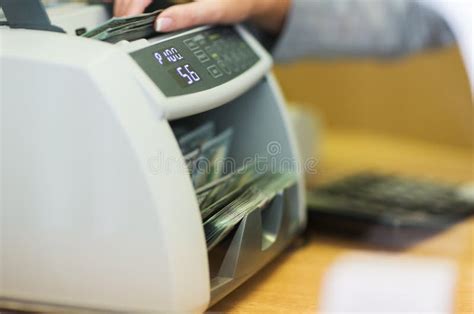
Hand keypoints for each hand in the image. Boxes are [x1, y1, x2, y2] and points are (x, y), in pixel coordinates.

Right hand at [113, 0, 290, 33]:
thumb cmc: (237, 2)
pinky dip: (137, 0)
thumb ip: (188, 15)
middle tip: (122, 26)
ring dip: (128, 0)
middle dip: (125, 4)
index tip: (127, 21)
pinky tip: (136, 10)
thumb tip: (161, 24)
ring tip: (126, 20)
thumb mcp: (215, 11)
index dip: (131, 4)